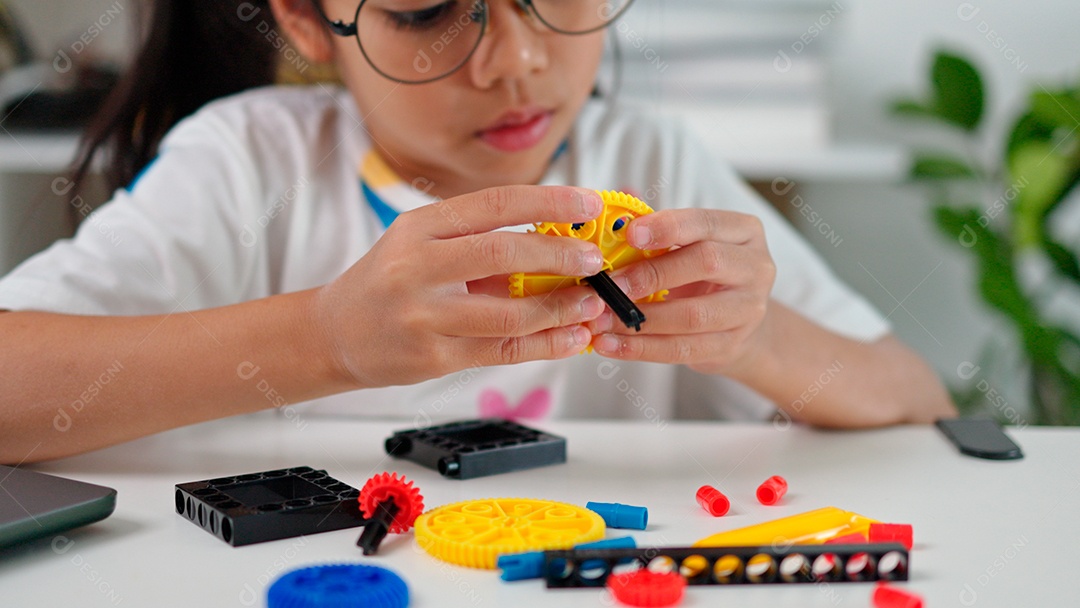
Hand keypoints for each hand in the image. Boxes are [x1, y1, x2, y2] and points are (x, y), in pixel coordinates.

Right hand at [312, 186, 606, 388]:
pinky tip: (572, 339)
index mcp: (420, 226)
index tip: (588, 203)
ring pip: (506, 312)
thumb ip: (479, 238)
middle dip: (558, 255)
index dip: (548, 201)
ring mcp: (423, 315)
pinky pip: (501, 350)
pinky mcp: (432, 357)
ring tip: (593, 304)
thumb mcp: (423, 244)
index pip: (494, 204)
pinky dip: (544, 345)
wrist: (337, 332)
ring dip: (559, 309)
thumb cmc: (393, 281)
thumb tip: (559, 236)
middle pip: (501, 253)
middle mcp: (417, 266)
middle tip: (594, 259)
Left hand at [586, 208, 775, 375]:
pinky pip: (682, 349)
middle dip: (652, 273)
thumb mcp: (691, 245)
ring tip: (602, 319)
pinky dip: (641, 348)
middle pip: (706, 263)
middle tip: (611, 284)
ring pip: (693, 315)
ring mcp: (748, 310)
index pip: (706, 223)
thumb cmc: (704, 274)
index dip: (668, 227)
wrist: (737, 322)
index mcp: (744, 231)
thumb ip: (659, 234)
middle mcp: (756, 268)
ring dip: (641, 319)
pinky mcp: (731, 345)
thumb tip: (613, 225)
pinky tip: (611, 344)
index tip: (630, 234)